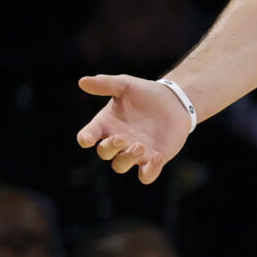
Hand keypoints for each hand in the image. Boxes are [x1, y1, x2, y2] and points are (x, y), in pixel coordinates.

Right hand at [75, 74, 194, 184]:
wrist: (174, 101)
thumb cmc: (145, 93)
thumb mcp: (125, 85)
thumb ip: (105, 83)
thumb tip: (83, 81)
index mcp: (105, 124)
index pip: (87, 136)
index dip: (85, 138)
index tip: (88, 139)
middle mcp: (117, 141)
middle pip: (104, 153)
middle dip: (110, 147)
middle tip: (122, 137)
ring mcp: (134, 152)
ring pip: (120, 166)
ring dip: (127, 159)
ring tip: (140, 146)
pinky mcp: (152, 159)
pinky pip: (146, 175)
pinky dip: (149, 171)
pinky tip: (157, 156)